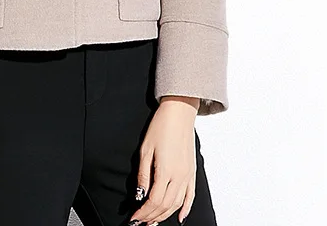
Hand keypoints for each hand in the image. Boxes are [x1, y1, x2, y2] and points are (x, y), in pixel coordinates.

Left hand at [128, 97, 198, 224]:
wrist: (179, 112)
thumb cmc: (161, 126)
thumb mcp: (145, 149)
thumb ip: (143, 175)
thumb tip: (139, 195)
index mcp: (166, 171)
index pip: (153, 201)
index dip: (142, 213)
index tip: (133, 218)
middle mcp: (179, 177)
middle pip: (165, 206)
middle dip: (152, 217)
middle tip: (140, 222)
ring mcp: (188, 176)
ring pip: (177, 204)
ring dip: (164, 216)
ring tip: (153, 221)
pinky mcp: (192, 172)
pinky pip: (190, 196)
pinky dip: (185, 209)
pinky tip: (179, 218)